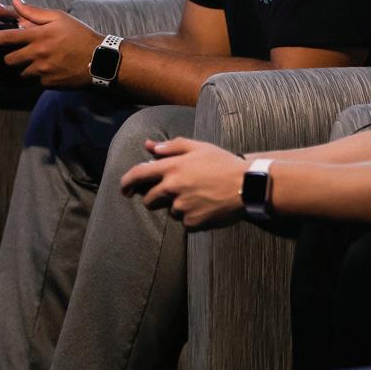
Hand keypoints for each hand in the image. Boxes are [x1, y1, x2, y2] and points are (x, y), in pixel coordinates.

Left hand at [0, 0, 102, 87]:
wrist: (99, 61)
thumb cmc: (78, 35)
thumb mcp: (58, 17)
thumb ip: (33, 11)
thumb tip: (14, 0)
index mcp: (38, 35)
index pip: (6, 37)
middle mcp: (38, 54)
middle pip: (6, 59)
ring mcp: (42, 71)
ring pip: (16, 72)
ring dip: (11, 68)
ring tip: (8, 64)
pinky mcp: (47, 84)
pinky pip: (29, 81)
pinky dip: (26, 76)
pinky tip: (31, 71)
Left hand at [118, 137, 246, 229]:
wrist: (247, 186)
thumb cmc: (223, 163)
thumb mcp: (198, 148)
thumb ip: (171, 147)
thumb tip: (149, 147)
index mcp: (172, 167)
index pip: (138, 175)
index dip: (126, 182)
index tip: (123, 188)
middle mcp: (172, 188)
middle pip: (149, 199)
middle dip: (155, 197)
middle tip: (174, 192)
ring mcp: (181, 207)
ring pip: (170, 210)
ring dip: (178, 205)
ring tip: (199, 196)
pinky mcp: (192, 222)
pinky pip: (185, 221)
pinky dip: (192, 216)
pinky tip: (206, 206)